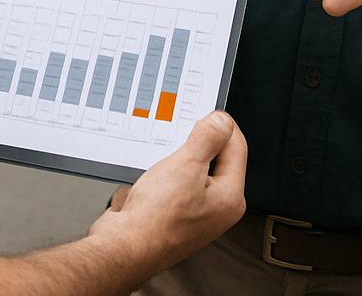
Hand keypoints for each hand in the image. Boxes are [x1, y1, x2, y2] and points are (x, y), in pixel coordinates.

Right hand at [87, 111, 245, 277]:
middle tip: (180, 132)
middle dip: (196, 141)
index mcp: (230, 197)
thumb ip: (208, 137)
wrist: (123, 247)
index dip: (220, 124)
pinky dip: (164, 170)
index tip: (205, 113)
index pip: (237, 146)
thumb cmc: (155, 220)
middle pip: (216, 156)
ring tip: (163, 156)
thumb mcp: (186, 165)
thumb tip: (221, 121)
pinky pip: (175, 180)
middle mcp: (217, 206)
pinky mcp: (174, 211)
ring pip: (192, 167)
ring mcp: (195, 210)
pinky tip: (152, 172)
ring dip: (177, 155)